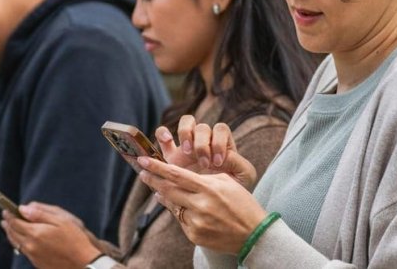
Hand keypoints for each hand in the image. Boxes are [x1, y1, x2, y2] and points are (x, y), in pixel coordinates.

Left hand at [1, 202, 101, 268]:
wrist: (83, 262)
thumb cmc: (75, 239)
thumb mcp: (61, 220)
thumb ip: (41, 213)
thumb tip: (24, 208)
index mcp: (35, 233)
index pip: (15, 222)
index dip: (9, 215)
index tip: (6, 210)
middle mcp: (30, 245)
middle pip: (13, 234)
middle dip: (8, 225)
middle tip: (4, 218)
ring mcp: (33, 256)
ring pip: (16, 243)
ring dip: (11, 234)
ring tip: (8, 228)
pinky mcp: (37, 263)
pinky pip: (23, 251)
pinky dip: (18, 243)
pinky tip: (21, 240)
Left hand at [137, 156, 266, 253]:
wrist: (254, 234)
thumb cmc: (242, 204)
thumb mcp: (226, 183)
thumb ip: (202, 179)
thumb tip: (177, 177)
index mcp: (209, 188)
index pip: (176, 175)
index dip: (157, 167)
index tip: (143, 160)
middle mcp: (200, 205)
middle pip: (168, 190)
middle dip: (153, 180)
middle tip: (142, 172)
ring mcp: (196, 222)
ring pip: (172, 205)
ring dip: (163, 196)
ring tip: (157, 189)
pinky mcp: (195, 236)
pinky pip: (181, 220)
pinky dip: (178, 211)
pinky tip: (177, 206)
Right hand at [155, 116, 257, 187]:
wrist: (216, 205)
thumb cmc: (234, 189)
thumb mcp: (244, 177)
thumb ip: (239, 163)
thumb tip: (225, 155)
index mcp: (222, 144)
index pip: (220, 129)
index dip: (219, 142)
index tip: (218, 163)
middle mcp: (204, 141)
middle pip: (202, 127)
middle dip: (202, 144)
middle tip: (204, 163)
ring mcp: (187, 146)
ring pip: (186, 123)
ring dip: (186, 134)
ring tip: (187, 152)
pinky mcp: (172, 157)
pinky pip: (163, 136)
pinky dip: (163, 134)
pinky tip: (167, 140)